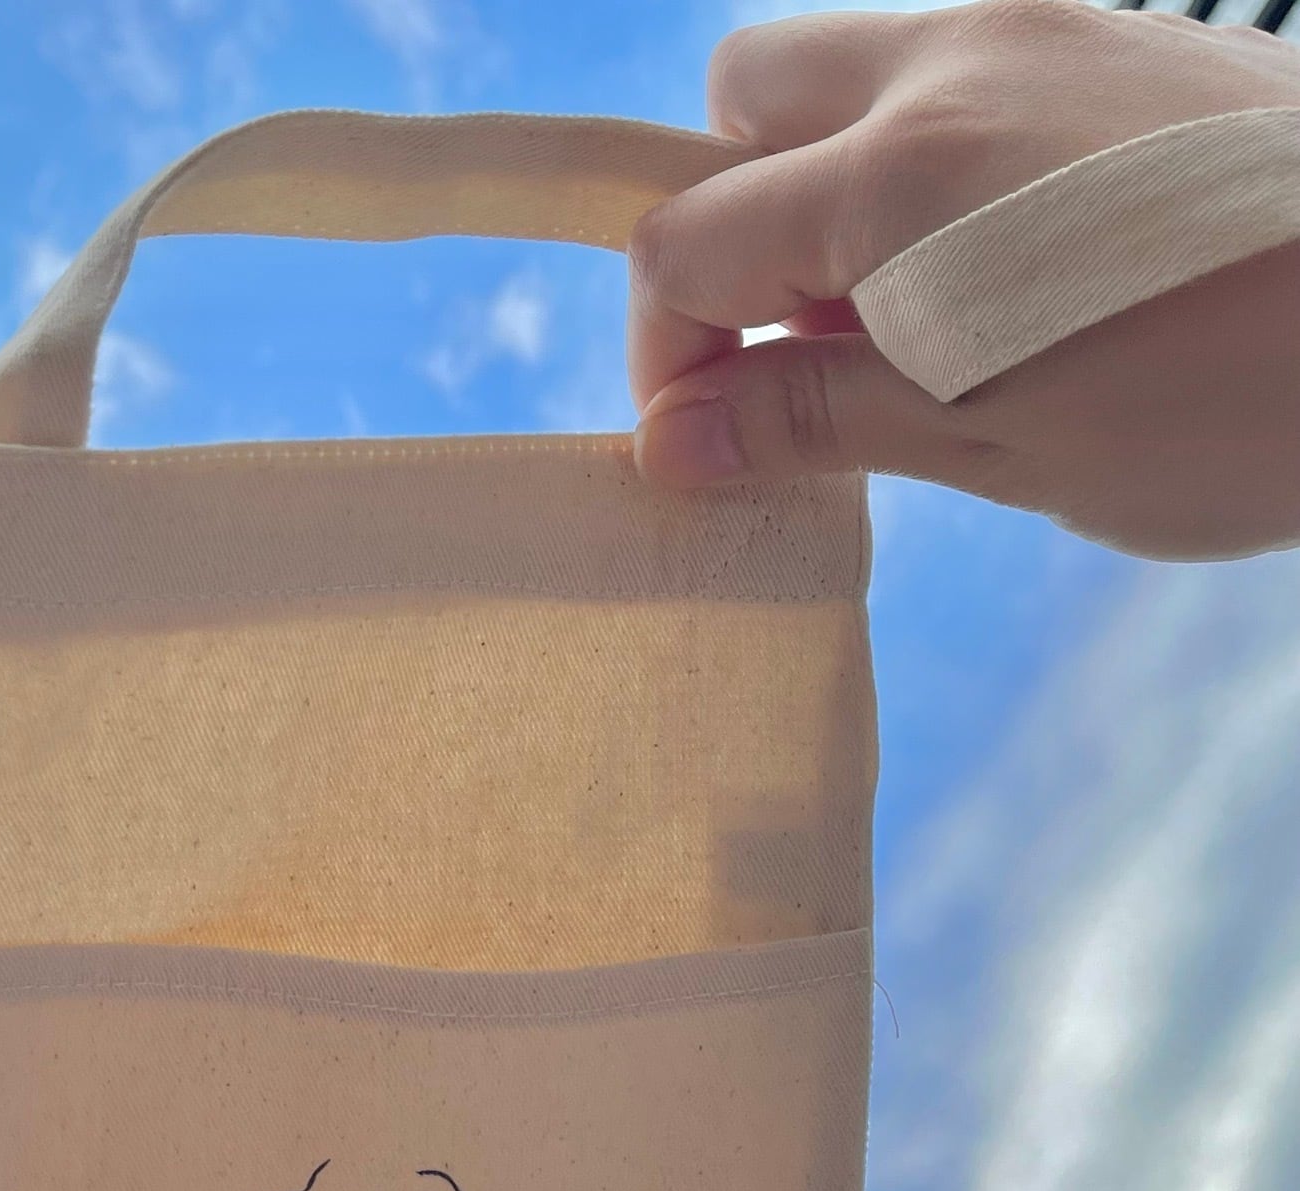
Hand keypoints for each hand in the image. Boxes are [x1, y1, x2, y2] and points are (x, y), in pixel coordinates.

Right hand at [628, 0, 1299, 557]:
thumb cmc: (1228, 403)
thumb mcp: (997, 440)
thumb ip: (815, 417)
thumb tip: (673, 443)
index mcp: (899, 179)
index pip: (688, 239)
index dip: (668, 354)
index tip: (707, 441)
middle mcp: (953, 64)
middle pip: (745, 95)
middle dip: (731, 222)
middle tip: (800, 355)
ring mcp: (1040, 29)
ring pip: (854, 71)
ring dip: (829, 192)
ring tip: (915, 325)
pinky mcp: (1114, 36)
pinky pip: (959, 76)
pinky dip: (928, 166)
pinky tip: (1008, 274)